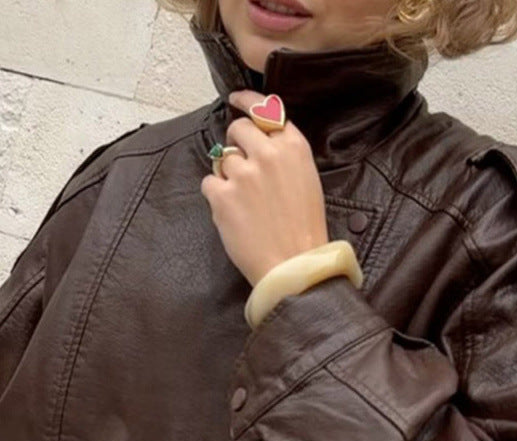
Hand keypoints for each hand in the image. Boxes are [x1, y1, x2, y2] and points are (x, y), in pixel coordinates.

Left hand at [200, 90, 329, 287]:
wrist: (294, 265)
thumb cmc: (304, 231)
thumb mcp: (306, 182)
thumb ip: (284, 156)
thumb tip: (258, 144)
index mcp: (293, 148)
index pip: (265, 109)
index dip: (247, 101)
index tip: (235, 99)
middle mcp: (267, 154)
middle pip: (238, 129)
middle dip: (236, 143)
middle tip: (242, 168)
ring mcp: (242, 173)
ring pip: (223, 158)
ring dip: (228, 176)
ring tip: (245, 203)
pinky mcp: (222, 195)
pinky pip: (209, 183)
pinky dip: (217, 197)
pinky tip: (234, 214)